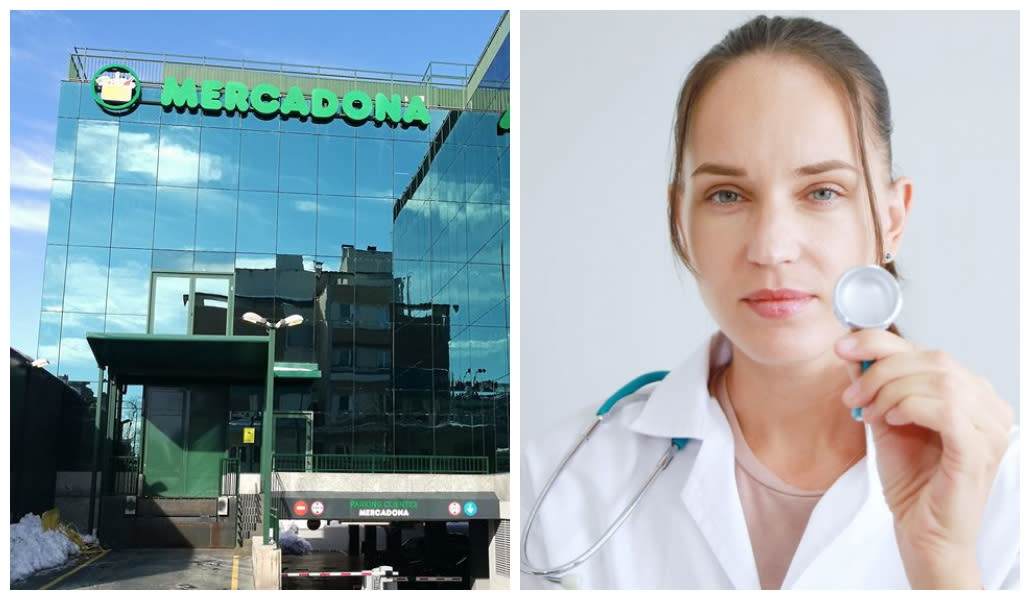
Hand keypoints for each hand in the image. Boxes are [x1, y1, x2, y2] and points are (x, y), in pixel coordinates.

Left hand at [834, 329, 1012, 588]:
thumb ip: (875, 386)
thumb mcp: (886, 421)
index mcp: (971, 393)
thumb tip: (852, 351)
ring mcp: (990, 428)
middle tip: (853, 395)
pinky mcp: (978, 449)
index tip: (841, 346)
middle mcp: (988, 405)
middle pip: (933, 359)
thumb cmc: (913, 482)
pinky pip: (946, 409)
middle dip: (880, 370)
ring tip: (870, 413)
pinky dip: (910, 406)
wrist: (923, 533)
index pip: (928, 350)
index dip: (881, 341)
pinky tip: (892, 419)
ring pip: (939, 379)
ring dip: (891, 390)